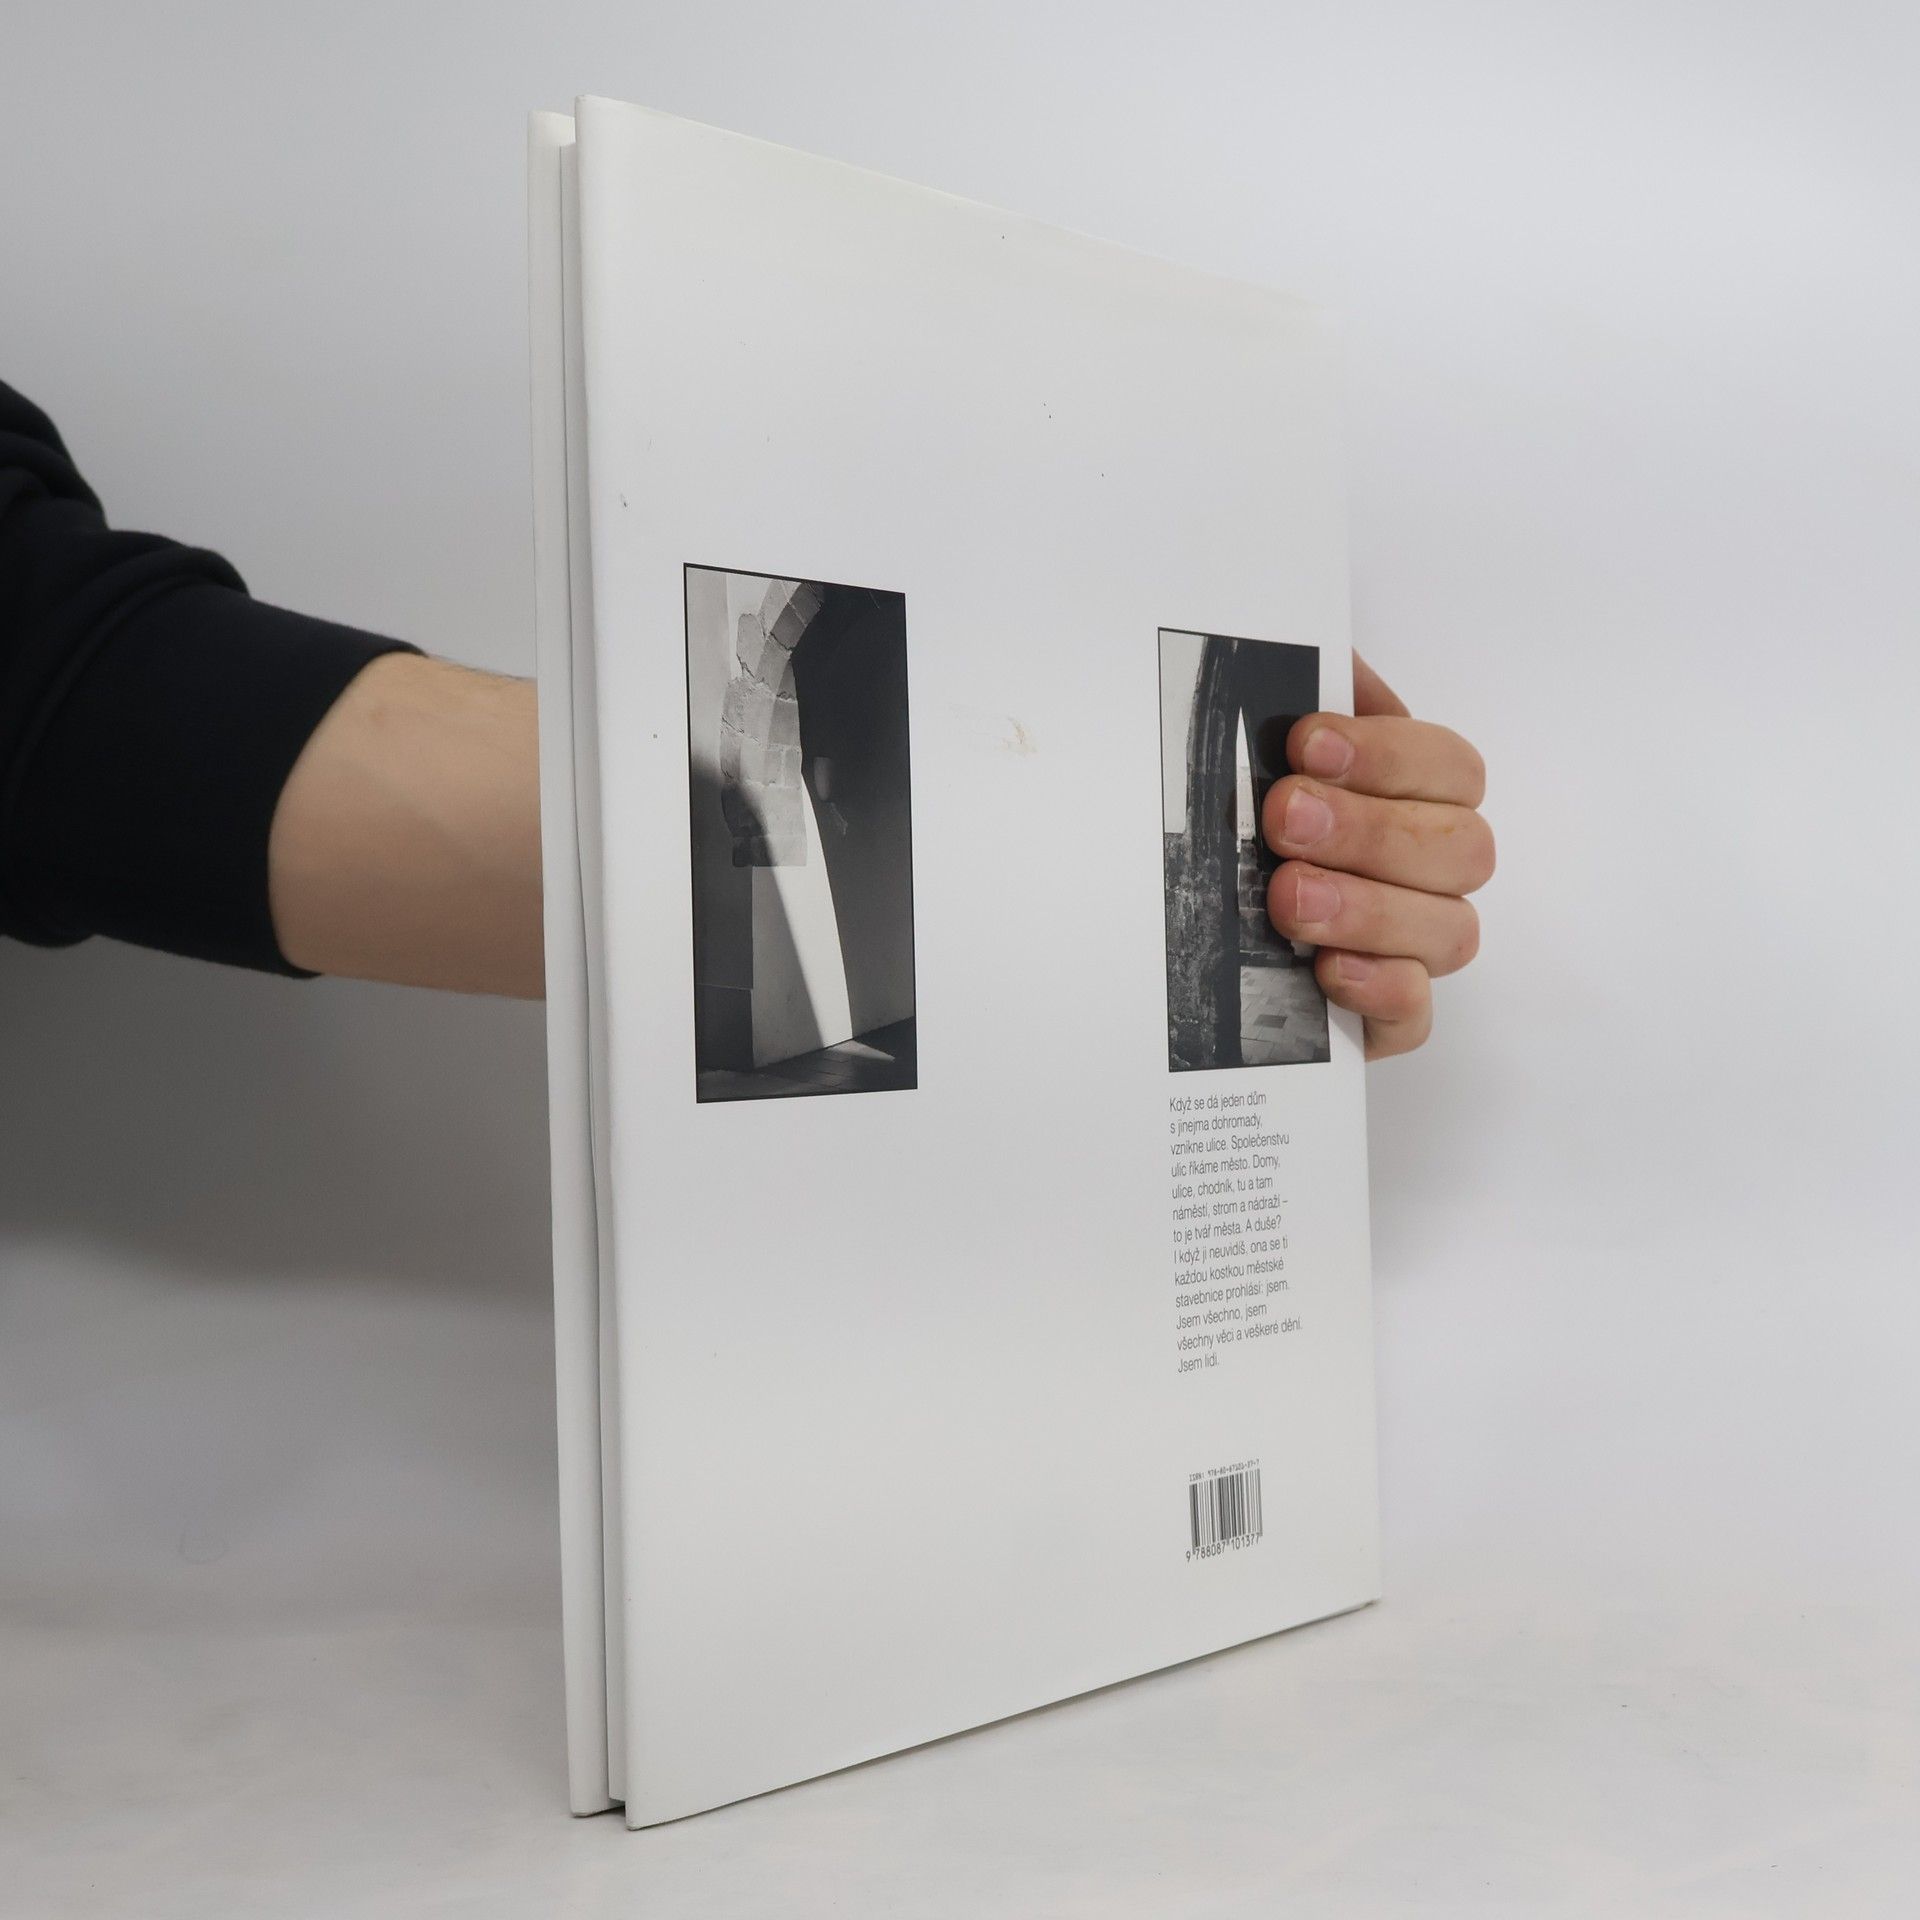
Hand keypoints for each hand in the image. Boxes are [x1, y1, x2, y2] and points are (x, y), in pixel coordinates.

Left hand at [1262, 656, 1492, 1059]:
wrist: (1175, 925)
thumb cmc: (1239, 822)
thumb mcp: (1255, 753)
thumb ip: (1291, 695)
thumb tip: (1309, 651)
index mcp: (1415, 795)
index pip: (1450, 767)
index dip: (1387, 753)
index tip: (1304, 743)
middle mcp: (1431, 870)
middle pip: (1460, 848)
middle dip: (1370, 830)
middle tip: (1285, 821)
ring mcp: (1415, 946)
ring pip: (1450, 930)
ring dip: (1370, 907)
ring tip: (1289, 899)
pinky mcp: (1385, 1017)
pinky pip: (1416, 1014)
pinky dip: (1380, 988)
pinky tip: (1327, 968)